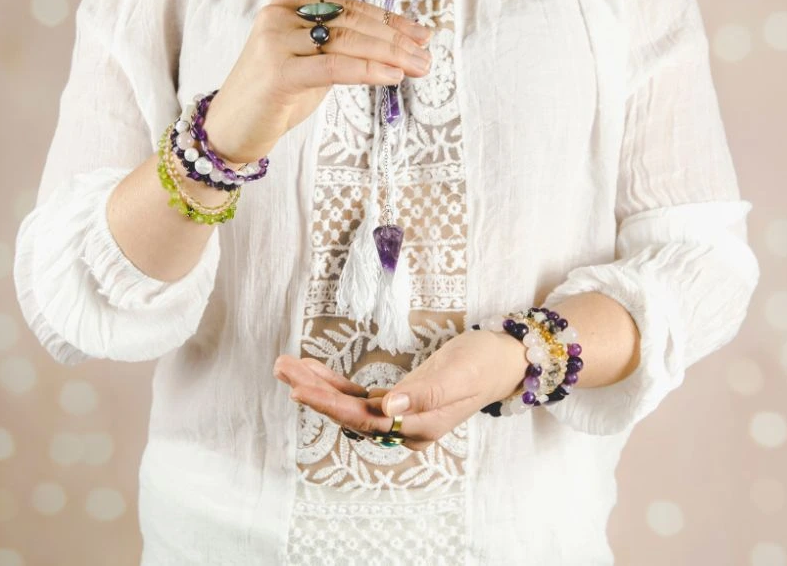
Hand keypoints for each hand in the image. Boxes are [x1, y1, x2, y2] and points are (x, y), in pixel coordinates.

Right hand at [204, 0, 434, 163]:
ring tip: (418, 66)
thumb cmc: (272, 100)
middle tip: (427, 53)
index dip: (389, 20)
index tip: (421, 34)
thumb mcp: (309, 65)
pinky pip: (334, 67)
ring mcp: (276, 42)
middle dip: (396, 38)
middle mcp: (280, 17)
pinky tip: (392, 76)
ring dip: (390, 53)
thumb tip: (392, 45)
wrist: (229, 131)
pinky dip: (367, 70)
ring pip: (346, 41)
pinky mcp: (278, 72)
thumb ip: (338, 48)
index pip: (348, 8)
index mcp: (287, 6)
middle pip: (351, 22)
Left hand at [272, 329, 528, 451]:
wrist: (504, 360)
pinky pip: (360, 395)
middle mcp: (405, 426)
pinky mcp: (399, 399)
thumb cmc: (483, 363)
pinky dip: (335, 383)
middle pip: (350, 413)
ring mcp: (401, 414)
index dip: (330, 404)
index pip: (365, 418)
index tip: (300, 389)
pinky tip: (314, 370)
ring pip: (351, 404)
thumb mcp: (456, 375)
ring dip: (318, 386)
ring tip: (287, 366)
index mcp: (419, 426)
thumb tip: (387, 407)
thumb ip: (422, 394)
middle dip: (313, 392)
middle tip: (282, 369)